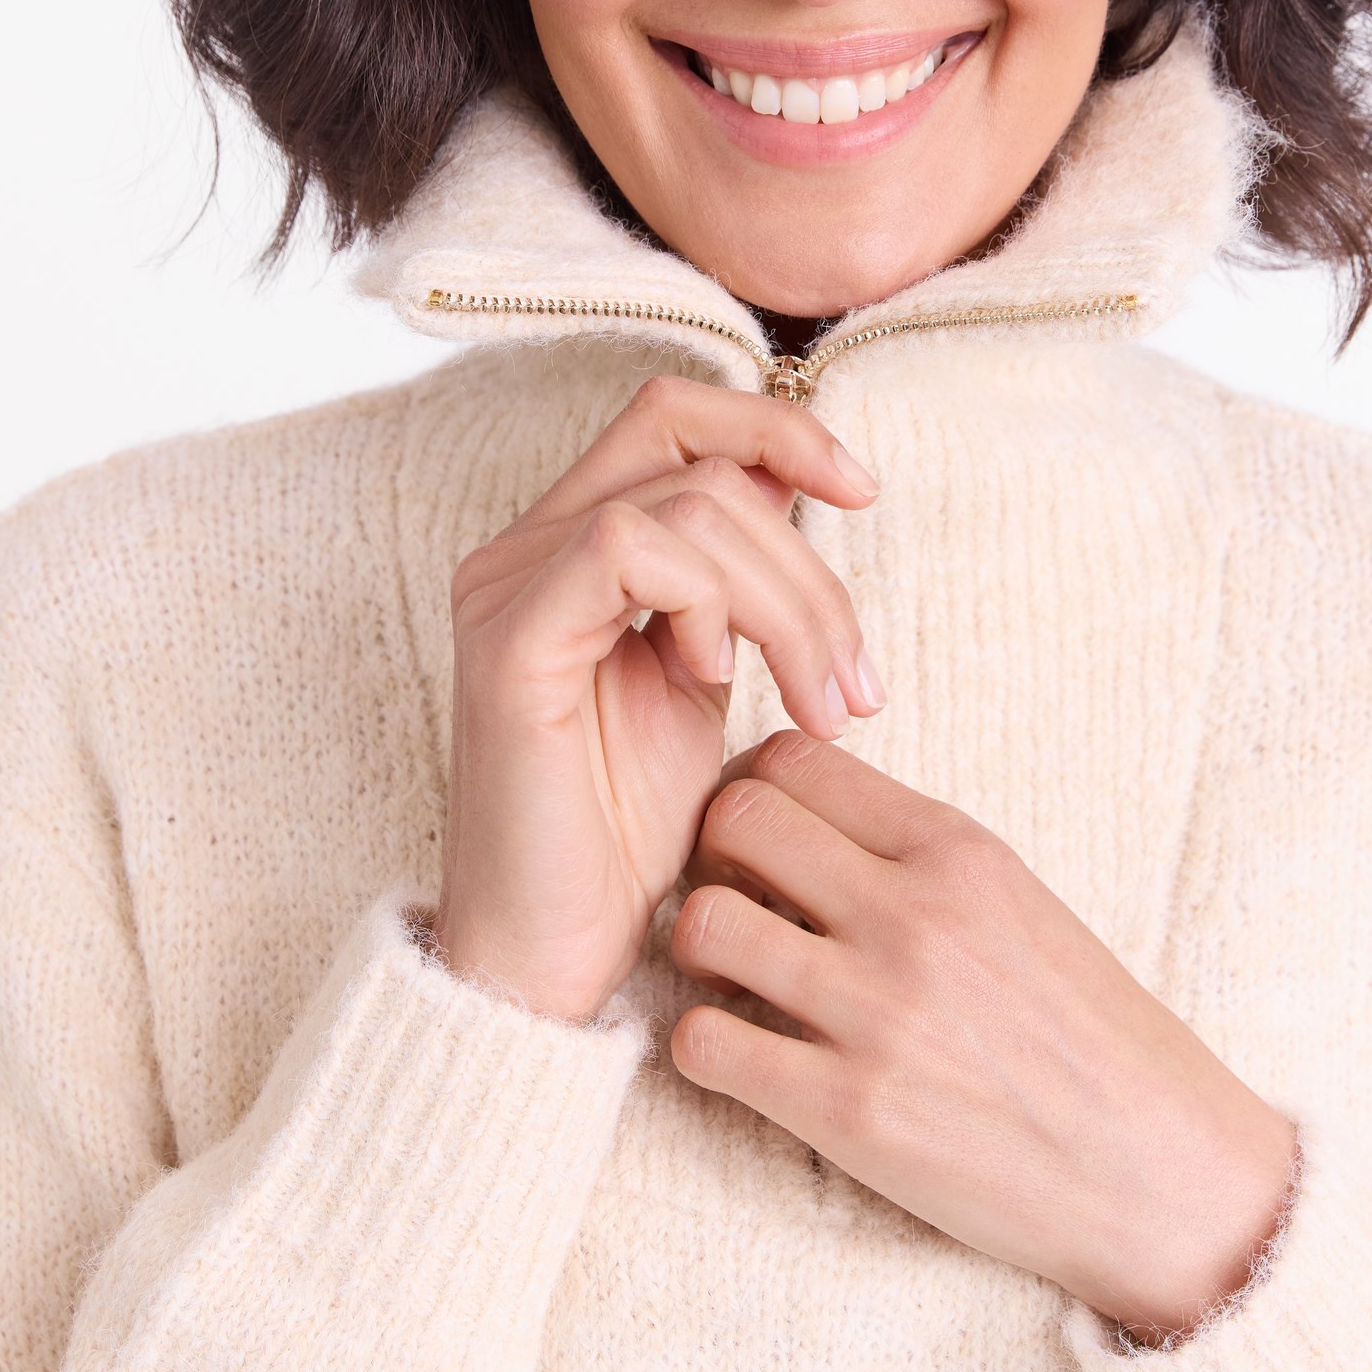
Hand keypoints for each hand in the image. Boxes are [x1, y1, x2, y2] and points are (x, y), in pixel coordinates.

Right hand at [434, 377, 883, 1021]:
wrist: (554, 955)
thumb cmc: (626, 834)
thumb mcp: (704, 681)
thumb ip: (737, 584)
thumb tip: (805, 481)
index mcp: (567, 547)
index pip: (675, 416)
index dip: (779, 429)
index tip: (864, 494)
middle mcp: (523, 549)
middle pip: (694, 451)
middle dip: (809, 561)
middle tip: (856, 682)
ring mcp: (508, 587)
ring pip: (687, 503)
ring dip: (789, 602)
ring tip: (818, 706)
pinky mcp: (510, 640)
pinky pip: (625, 547)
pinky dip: (706, 601)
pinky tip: (714, 679)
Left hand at [668, 733, 1298, 1339]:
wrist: (1164, 1172)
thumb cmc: (1090, 1037)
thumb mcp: (1020, 903)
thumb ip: (917, 858)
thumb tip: (802, 825)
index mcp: (958, 851)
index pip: (790, 760)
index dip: (753, 795)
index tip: (765, 844)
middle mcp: (912, 915)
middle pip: (732, 820)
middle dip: (710, 858)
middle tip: (737, 905)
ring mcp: (876, 1012)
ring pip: (701, 925)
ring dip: (697, 954)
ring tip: (737, 985)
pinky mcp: (848, 1111)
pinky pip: (705, 1044)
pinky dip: (704, 1048)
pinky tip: (749, 1059)